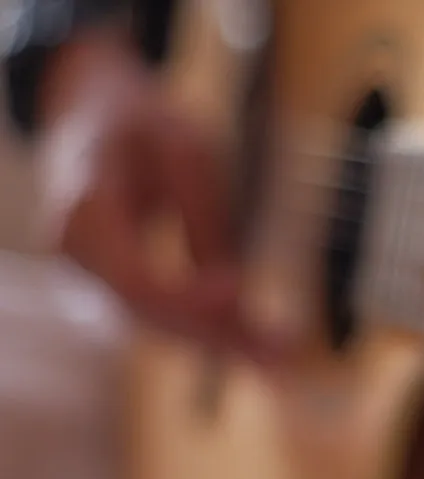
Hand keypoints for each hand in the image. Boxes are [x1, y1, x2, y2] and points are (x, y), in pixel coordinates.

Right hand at [35, 30, 275, 360]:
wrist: (96, 116)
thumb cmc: (147, 127)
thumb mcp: (187, 152)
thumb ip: (206, 219)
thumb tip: (234, 292)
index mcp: (86, 208)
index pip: (132, 278)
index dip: (185, 298)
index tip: (239, 299)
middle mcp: (79, 255)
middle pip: (151, 314)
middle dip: (219, 336)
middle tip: (284, 353)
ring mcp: (92, 277)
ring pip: (161, 325)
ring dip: (224, 345)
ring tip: (284, 357)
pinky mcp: (118, 288)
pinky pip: (166, 318)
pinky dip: (214, 333)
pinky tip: (263, 349)